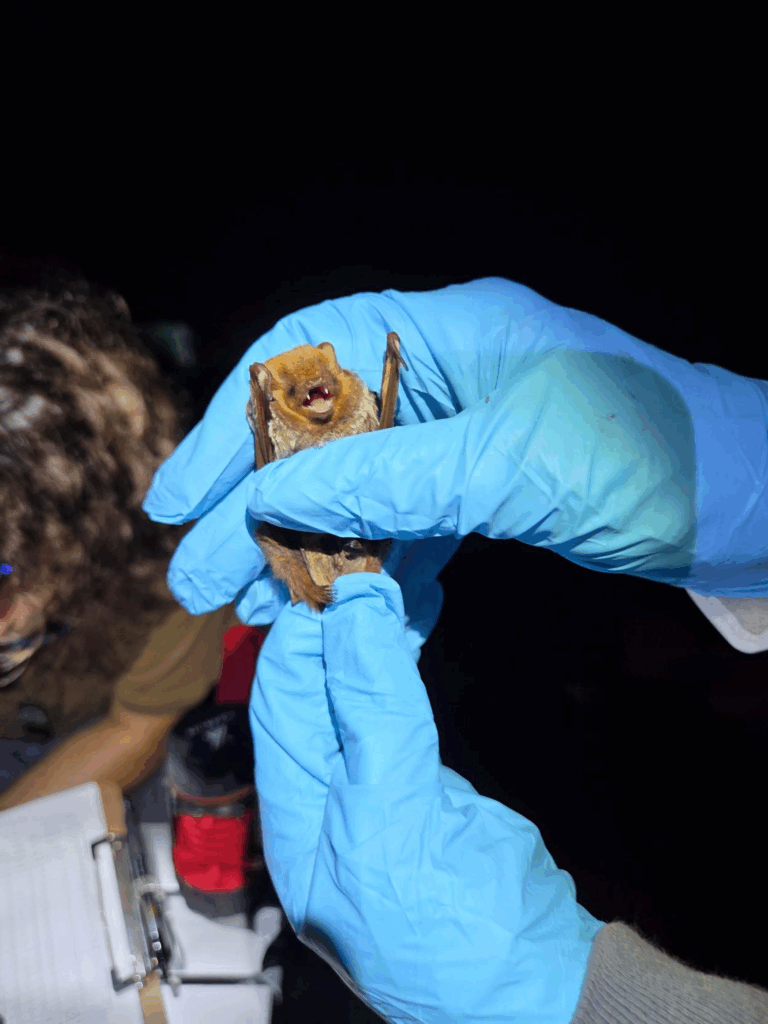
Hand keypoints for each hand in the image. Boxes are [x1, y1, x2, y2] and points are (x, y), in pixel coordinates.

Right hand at [146, 277, 767, 603]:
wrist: (749, 499)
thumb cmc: (653, 454)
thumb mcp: (510, 462)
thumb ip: (389, 478)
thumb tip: (273, 496)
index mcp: (446, 329)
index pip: (305, 358)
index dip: (231, 425)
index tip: (180, 498)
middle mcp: (443, 372)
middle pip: (320, 433)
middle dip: (259, 508)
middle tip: (202, 578)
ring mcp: (461, 432)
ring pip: (357, 487)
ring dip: (309, 548)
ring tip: (261, 610)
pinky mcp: (482, 485)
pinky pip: (404, 522)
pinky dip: (371, 565)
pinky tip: (340, 606)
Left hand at [250, 572, 602, 1022]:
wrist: (539, 986)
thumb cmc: (456, 933)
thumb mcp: (396, 811)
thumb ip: (370, 709)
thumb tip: (349, 615)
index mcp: (299, 821)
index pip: (283, 703)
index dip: (303, 635)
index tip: (329, 576)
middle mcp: (327, 804)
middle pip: (317, 690)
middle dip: (337, 622)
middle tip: (361, 559)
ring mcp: (377, 793)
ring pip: (361, 689)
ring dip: (376, 630)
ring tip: (394, 573)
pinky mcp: (422, 785)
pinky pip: (401, 704)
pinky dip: (406, 656)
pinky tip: (417, 615)